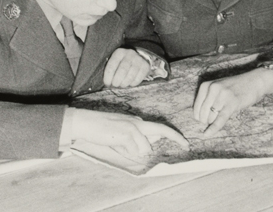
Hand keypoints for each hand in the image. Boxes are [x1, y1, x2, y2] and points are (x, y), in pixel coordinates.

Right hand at [71, 109, 188, 156]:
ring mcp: (133, 126)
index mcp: (137, 122)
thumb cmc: (102, 130)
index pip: (159, 128)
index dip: (173, 135)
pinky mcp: (127, 132)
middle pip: (161, 130)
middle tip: (187, 145)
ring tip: (118, 143)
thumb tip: (148, 147)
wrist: (86, 122)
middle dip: (175, 137)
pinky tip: (115, 143)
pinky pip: (134, 149)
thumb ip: (136, 139)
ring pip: (145, 147)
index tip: (185, 142)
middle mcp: (137, 122)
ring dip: (134, 151)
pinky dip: (126, 151)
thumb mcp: (121, 135)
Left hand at [103, 48, 150, 87]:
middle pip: (122, 70)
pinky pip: (138, 78)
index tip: (107, 83)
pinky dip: (132, 83)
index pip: (112, 65)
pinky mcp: (145, 66)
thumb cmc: (122, 62)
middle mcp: (130, 54)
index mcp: (119, 52)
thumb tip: (107, 83)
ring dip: (124, 83)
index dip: (108, 76)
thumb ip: (111, 70)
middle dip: (117, 80)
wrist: (138, 56)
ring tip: (122, 85)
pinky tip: (129, 83)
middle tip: (115, 85)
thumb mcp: (115, 61)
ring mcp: (139, 60)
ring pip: (131, 75)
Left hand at [193, 68, 272, 137]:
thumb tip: (199, 116)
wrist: (255, 81)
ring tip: (221, 116)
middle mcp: (213, 89)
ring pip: (211, 117)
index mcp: (206, 85)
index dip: (198, 115)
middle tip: (212, 120)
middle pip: (203, 112)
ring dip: (213, 122)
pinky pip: (220, 119)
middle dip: (206, 120)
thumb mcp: (218, 87)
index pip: (196, 106)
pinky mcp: (232, 103)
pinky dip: (213, 128)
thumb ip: (208, 98)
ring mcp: (222, 95)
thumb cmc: (235, 86)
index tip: (202, 120)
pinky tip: (207, 134)